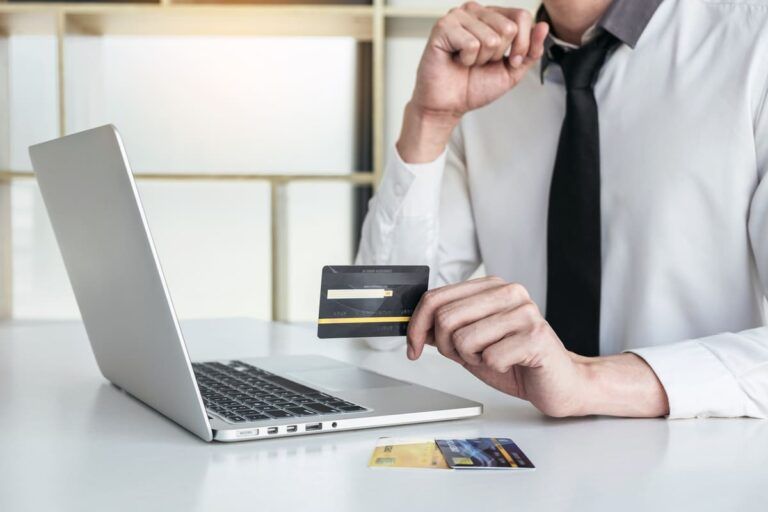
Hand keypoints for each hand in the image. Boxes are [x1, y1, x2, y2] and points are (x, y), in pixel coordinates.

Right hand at [397, 2, 548, 162]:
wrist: (448, 105)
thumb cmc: (474, 86)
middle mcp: (475, 11)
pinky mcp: (443, 27)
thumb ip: (531, 51)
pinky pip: (471, 43)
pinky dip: (466, 59)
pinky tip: (457, 60)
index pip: (522, 16)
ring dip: (480, 59)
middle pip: (508, 27)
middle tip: (481, 62)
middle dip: (498, 55)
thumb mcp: (512, 71)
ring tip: (467, 61)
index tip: (508, 61)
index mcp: (493, 16)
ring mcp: (458, 16)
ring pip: (491, 38)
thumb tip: (543, 26)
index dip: (521, 45)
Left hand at [406, 277, 669, 417]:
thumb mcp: (472, 342)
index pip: (436, 298)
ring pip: (465, 339)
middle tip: (466, 357)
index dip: (417, 325)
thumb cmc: (518, 361)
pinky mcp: (536, 336)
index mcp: (491, 287)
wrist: (559, 382)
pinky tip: (511, 364)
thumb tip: (415, 326)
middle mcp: (508, 293)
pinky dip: (494, 369)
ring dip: (472, 359)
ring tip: (494, 358)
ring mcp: (524, 312)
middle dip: (447, 347)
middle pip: (446, 318)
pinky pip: (490, 357)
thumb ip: (447, 331)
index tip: (413, 346)